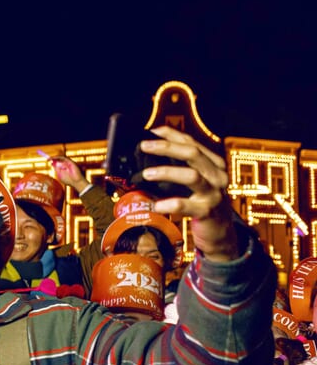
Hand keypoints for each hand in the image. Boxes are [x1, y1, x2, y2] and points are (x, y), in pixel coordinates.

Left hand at [49, 155, 88, 192]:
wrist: (76, 182)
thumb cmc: (68, 180)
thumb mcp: (59, 174)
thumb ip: (56, 169)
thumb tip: (52, 163)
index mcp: (63, 167)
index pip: (57, 163)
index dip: (52, 161)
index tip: (47, 160)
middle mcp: (65, 164)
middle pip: (58, 159)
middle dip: (53, 158)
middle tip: (47, 159)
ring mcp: (68, 163)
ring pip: (60, 158)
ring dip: (55, 157)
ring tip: (49, 158)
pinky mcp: (70, 162)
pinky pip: (63, 158)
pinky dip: (58, 157)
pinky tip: (54, 158)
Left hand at [139, 126, 235, 261]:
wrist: (220, 233)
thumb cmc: (201, 203)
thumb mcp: (194, 183)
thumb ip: (178, 169)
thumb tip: (148, 157)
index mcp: (213, 164)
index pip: (192, 143)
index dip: (172, 135)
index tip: (152, 131)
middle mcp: (217, 175)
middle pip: (193, 153)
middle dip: (167, 147)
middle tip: (145, 146)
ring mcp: (214, 193)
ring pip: (192, 176)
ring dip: (167, 172)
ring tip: (146, 174)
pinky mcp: (208, 211)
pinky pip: (187, 205)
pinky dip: (170, 203)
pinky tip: (156, 205)